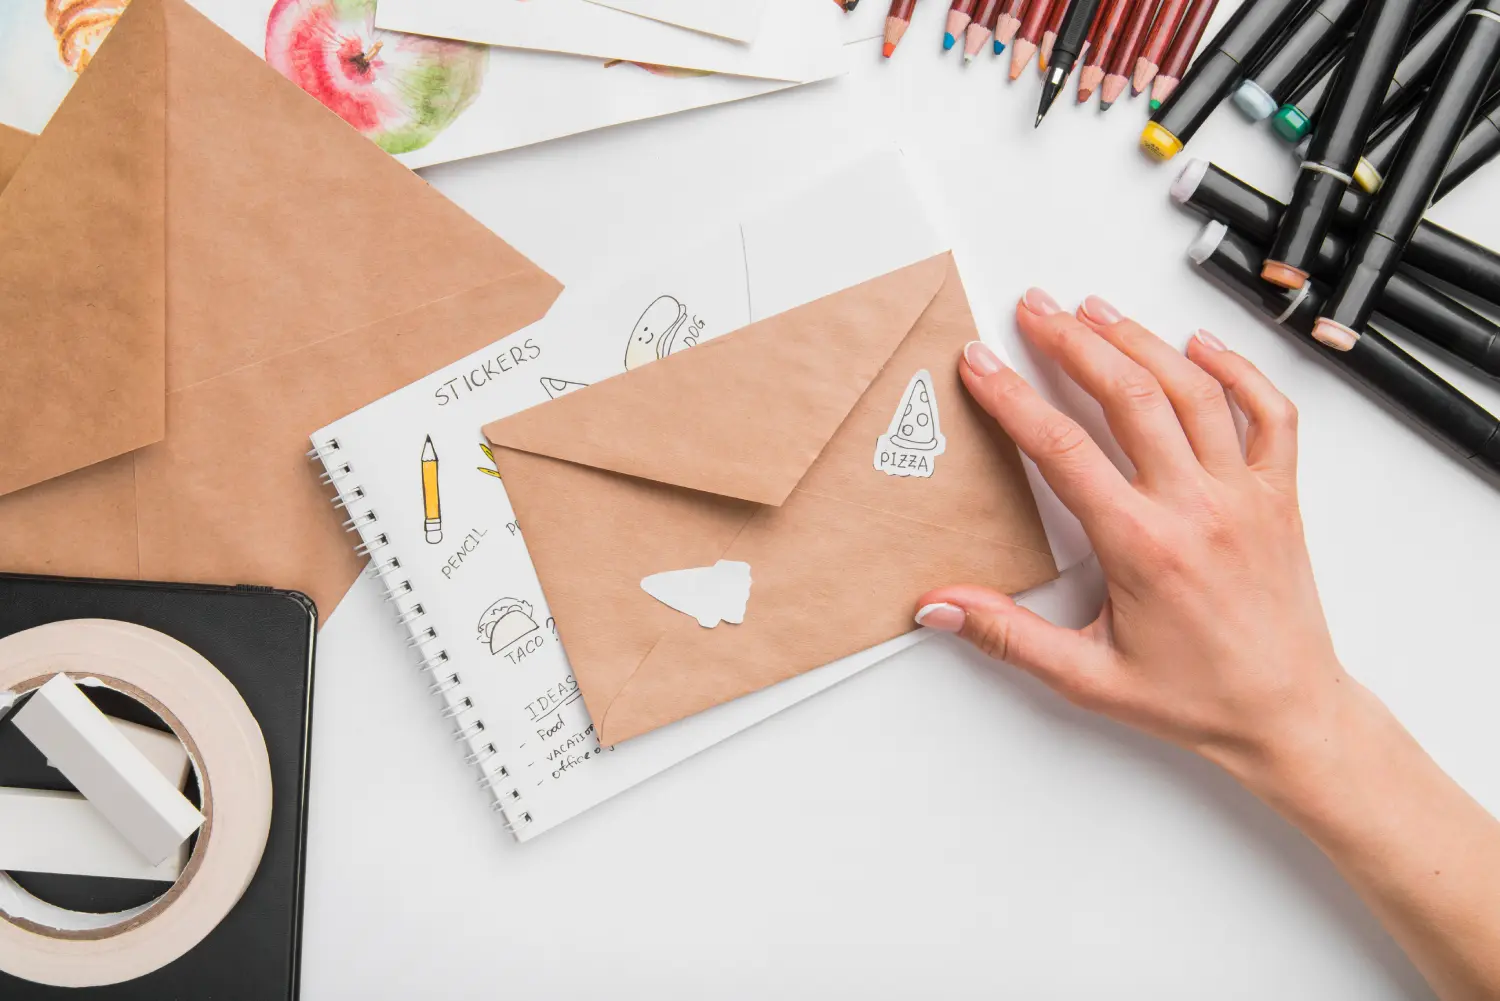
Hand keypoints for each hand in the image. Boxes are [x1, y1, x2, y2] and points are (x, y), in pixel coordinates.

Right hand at [915, 288, 1359, 782]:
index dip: (1013, 398)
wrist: (1287, 716)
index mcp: (1143, 546)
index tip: (980, 363)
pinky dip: (1237, 369)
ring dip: (1140, 340)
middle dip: (1072, 342)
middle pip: (1129, 396)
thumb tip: (940, 607)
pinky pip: (1270, 414)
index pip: (1062, 451)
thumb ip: (1007, 636)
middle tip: (1034, 307)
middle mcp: (1197, 507)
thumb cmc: (1194, 699)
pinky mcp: (1280, 495)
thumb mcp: (1087, 678)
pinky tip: (1199, 344)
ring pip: (1193, 390)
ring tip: (1095, 308)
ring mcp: (1245, 494)